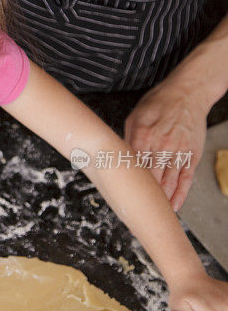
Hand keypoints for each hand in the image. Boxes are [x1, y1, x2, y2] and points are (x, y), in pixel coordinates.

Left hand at [124, 76, 208, 210]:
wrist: (188, 93)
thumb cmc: (159, 103)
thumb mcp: (134, 118)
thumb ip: (127, 141)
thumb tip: (119, 160)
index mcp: (142, 138)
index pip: (131, 170)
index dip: (125, 187)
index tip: (119, 200)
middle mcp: (161, 148)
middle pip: (150, 181)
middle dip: (141, 200)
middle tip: (133, 214)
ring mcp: (179, 153)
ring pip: (168, 185)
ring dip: (161, 203)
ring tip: (152, 217)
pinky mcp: (192, 156)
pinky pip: (186, 180)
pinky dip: (180, 196)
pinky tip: (173, 207)